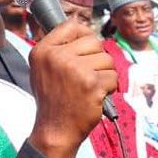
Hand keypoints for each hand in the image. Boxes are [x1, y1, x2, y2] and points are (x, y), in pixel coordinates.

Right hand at [28, 21, 117, 157]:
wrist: (55, 131)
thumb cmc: (53, 100)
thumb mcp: (44, 69)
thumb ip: (58, 48)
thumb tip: (80, 26)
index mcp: (43, 51)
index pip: (72, 26)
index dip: (84, 36)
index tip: (85, 50)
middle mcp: (57, 57)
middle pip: (94, 42)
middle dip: (97, 59)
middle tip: (87, 76)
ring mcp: (75, 69)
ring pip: (107, 59)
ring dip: (105, 74)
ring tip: (90, 88)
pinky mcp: (92, 83)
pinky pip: (113, 76)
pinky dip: (110, 88)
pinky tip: (96, 97)